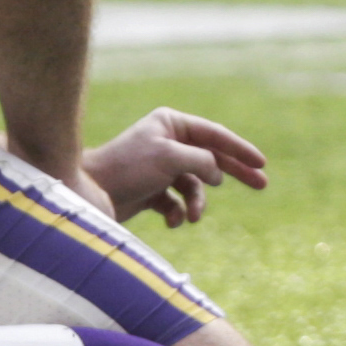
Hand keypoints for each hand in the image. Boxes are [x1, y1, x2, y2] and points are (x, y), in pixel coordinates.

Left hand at [84, 106, 271, 228]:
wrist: (84, 195)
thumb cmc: (125, 168)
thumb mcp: (170, 157)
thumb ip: (203, 161)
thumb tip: (218, 173)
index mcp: (171, 125)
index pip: (215, 135)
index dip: (240, 149)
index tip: (261, 163)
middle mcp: (167, 144)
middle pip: (211, 158)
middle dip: (234, 174)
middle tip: (262, 185)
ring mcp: (159, 169)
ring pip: (194, 185)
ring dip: (198, 202)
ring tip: (194, 216)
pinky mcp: (149, 193)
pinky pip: (176, 203)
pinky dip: (178, 213)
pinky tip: (172, 221)